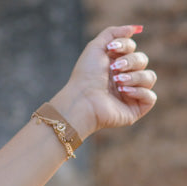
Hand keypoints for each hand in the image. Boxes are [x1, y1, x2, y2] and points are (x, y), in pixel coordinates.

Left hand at [50, 25, 156, 139]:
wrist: (82, 100)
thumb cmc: (85, 76)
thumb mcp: (96, 47)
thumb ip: (113, 33)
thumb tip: (135, 28)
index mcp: (116, 66)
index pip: (133, 49)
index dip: (126, 46)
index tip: (111, 49)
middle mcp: (124, 79)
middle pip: (142, 60)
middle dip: (130, 62)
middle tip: (114, 69)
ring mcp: (130, 96)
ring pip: (149, 77)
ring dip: (135, 77)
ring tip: (118, 82)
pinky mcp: (134, 110)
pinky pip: (151, 97)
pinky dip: (140, 92)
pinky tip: (124, 92)